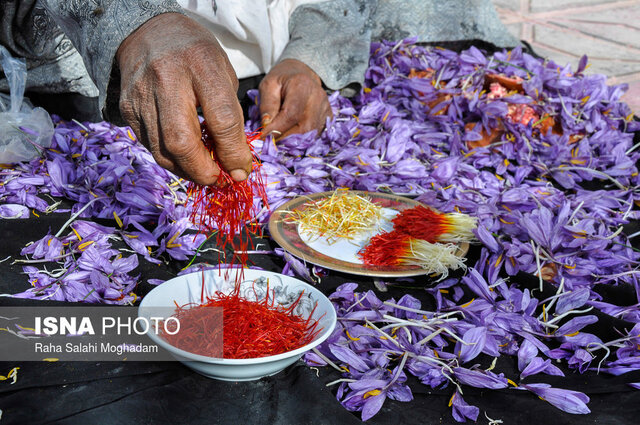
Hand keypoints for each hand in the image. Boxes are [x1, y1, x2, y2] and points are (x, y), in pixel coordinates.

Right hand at [116, 13, 250, 185]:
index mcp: (200, 65)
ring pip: (162, 151)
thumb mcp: (223, 72)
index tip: (241, 170)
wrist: (148, 32)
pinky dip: (171, 160)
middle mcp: (166, 80)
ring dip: (187, 171)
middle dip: (203, 170)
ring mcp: (142, 96)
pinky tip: (185, 159)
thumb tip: (235, 161)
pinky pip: (150, 146)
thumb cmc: (195, 54)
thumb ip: (230, 114)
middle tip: (219, 179)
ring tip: (204, 172)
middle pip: (182, 142)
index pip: (221, 118)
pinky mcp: (128, 109)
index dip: (233, 152)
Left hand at [259, 59, 331, 138]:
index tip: (263, 136)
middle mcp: (318, 97)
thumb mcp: (268, 86)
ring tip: (280, 138)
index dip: (276, 129)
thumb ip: (266, 106)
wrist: (301, 74)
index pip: (291, 114)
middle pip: (303, 128)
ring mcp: (325, 108)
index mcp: (301, 85)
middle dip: (285, 139)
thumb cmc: (282, 80)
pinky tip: (292, 134)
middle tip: (270, 140)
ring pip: (310, 134)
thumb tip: (266, 126)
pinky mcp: (328, 117)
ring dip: (293, 141)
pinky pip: (315, 134)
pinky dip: (302, 139)